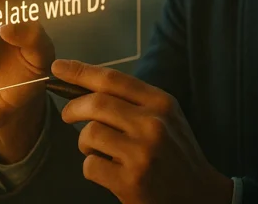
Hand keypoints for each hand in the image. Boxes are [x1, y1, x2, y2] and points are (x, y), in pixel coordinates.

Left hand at [53, 59, 232, 203]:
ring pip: (89, 134)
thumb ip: (133, 100)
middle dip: (73, 108)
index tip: (59, 67)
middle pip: (95, 104)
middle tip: (68, 114)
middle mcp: (152, 124)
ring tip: (98, 150)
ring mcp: (142, 153)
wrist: (198, 194)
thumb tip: (87, 85)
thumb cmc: (175, 151)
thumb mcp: (165, 117)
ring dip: (85, 143)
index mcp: (161, 103)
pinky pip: (90, 165)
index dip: (81, 70)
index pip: (112, 79)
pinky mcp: (131, 181)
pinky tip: (107, 171)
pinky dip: (91, 167)